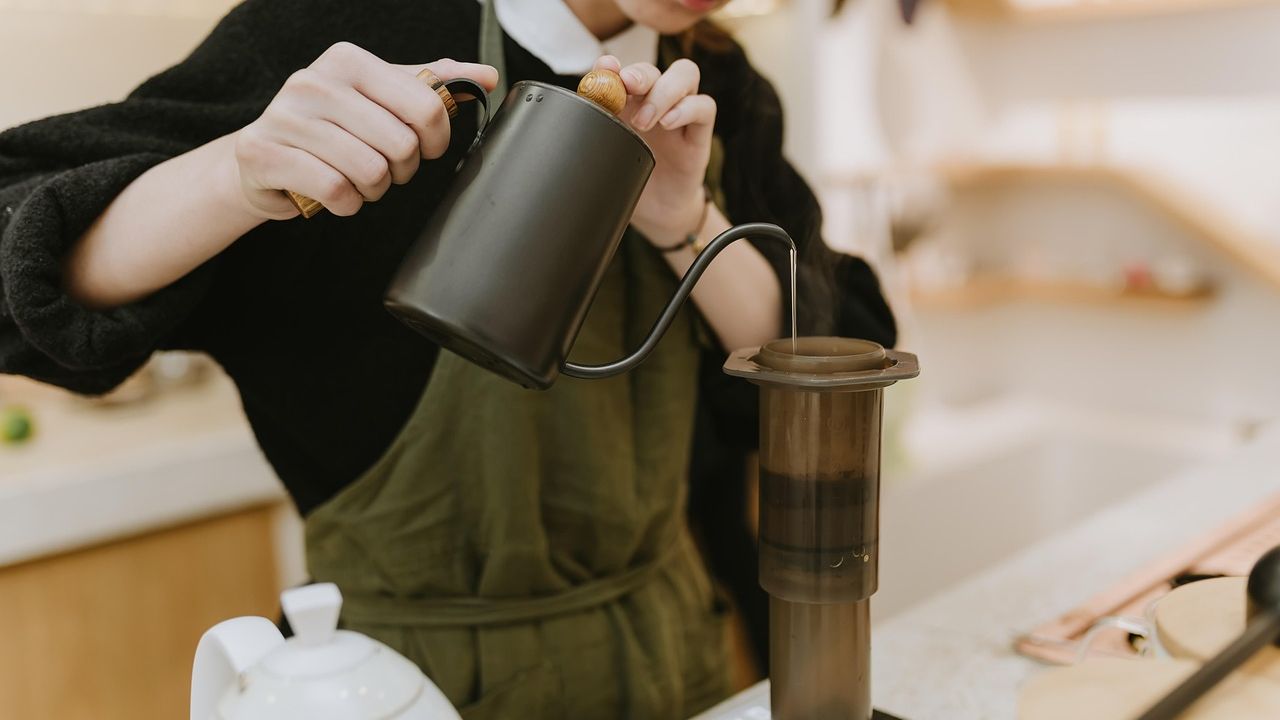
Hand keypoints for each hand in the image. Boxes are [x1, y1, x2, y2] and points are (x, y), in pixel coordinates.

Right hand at [234, 42, 497, 219]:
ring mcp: (285, 117)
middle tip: (385, 170)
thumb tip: (486, 77)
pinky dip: (346, 205)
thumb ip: (431, 85)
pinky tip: (336, 196)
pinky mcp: (264, 154)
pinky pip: (336, 191)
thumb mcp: (380, 99)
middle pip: (401, 144)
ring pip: (370, 171)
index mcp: (348, 60)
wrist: (261, 160)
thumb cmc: (330, 130)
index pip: (426, 104)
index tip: (425, 149)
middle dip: (402, 170)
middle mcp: (313, 81)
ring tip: (358, 182)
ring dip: (373, 190)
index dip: (436, 139)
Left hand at [596, 56, 715, 246]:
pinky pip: (705, 106)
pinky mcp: (699, 132)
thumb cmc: (631, 178)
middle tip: (627, 86)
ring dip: (663, 91)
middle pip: (653, 68)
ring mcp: (680, 113)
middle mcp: (654, 101)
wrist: (656, 212)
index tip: (603, 68)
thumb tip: (574, 113)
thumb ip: (596, 130)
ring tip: (646, 120)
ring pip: (685, 74)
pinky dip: (687, 108)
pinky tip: (669, 123)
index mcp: (628, 103)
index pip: (622, 71)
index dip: (612, 65)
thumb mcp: (607, 155)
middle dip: (639, 74)